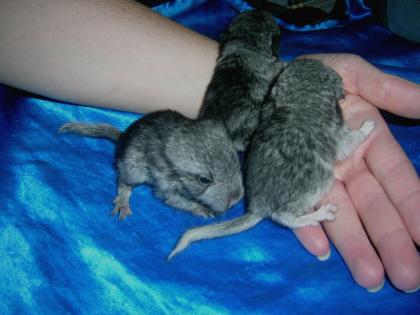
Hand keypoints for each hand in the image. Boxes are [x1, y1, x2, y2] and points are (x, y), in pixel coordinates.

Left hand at [294, 54, 419, 291]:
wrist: (262, 85)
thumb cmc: (309, 79)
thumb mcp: (351, 74)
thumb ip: (389, 90)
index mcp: (365, 141)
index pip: (395, 177)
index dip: (411, 206)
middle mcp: (344, 166)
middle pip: (371, 206)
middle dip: (389, 240)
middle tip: (407, 276)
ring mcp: (314, 178)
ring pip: (338, 216)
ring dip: (353, 245)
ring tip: (370, 277)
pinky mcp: (285, 184)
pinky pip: (296, 209)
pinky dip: (307, 228)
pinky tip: (320, 249)